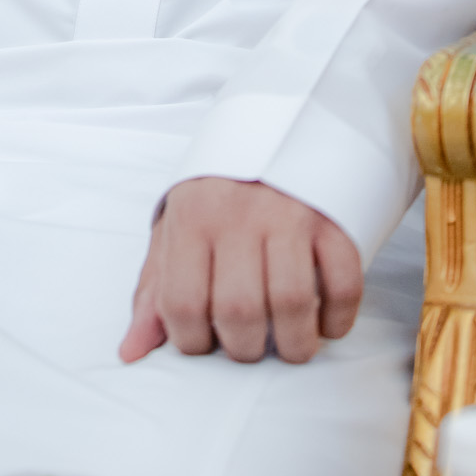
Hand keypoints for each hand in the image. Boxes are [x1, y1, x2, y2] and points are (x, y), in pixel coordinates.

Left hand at [120, 176, 361, 365]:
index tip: (206, 340)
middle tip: (250, 345)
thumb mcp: (175, 228)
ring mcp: (290, 214)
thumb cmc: (217, 191)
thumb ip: (154, 291)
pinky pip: (344, 284)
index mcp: (192, 217)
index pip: (182, 304)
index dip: (192, 341)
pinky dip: (339, 320)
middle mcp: (239, 214)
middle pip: (239, 311)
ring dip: (294, 344)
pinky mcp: (333, 218)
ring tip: (290, 343)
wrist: (275, 124)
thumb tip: (132, 351)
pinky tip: (326, 324)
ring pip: (293, 303)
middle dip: (245, 349)